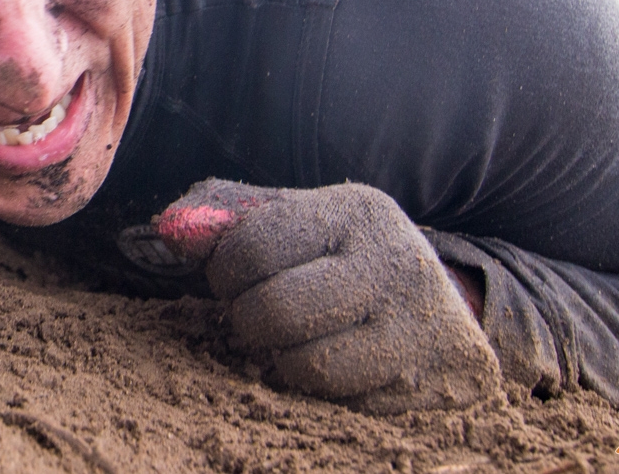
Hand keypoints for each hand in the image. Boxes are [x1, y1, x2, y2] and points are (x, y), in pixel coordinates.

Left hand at [156, 179, 501, 414]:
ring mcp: (416, 327)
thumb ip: (222, 214)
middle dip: (249, 319)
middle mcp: (392, 263)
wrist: (447, 301)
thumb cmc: (340, 255)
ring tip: (297, 339)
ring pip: (307, 367)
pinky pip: (341, 404)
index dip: (226, 271)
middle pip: (276, 312)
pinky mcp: (429, 382)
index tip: (236, 276)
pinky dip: (321, 391)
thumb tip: (171, 230)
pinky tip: (333, 363)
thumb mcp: (290, 216)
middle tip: (260, 313)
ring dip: (283, 361)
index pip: (252, 245)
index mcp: (353, 212)